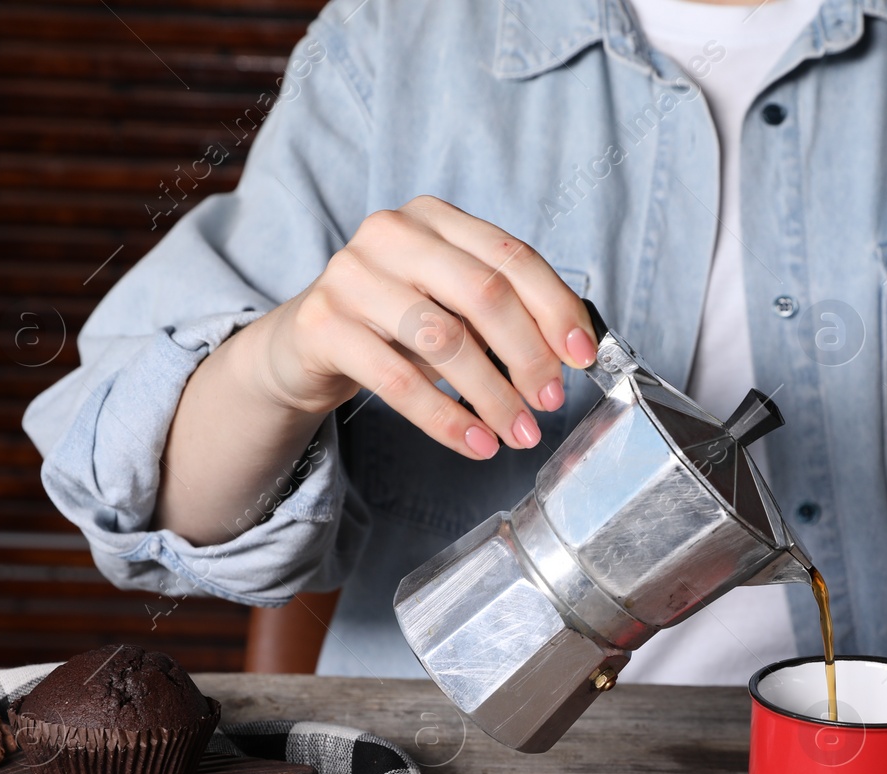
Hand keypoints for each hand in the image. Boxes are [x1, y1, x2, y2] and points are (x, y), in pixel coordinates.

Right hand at [238, 194, 598, 458]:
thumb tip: (568, 354)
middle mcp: (390, 233)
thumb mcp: (450, 306)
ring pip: (444, 339)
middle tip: (551, 401)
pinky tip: (476, 443)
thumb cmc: (392, 324)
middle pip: (484, 294)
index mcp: (433, 217)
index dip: (556, 309)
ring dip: (493, 396)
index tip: (583, 357)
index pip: (512, 256)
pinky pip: (397, 381)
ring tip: (519, 433)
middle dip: (529, 355)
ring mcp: (350, 275)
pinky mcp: (322, 324)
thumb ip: (503, 316)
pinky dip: (446, 420)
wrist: (303, 344)